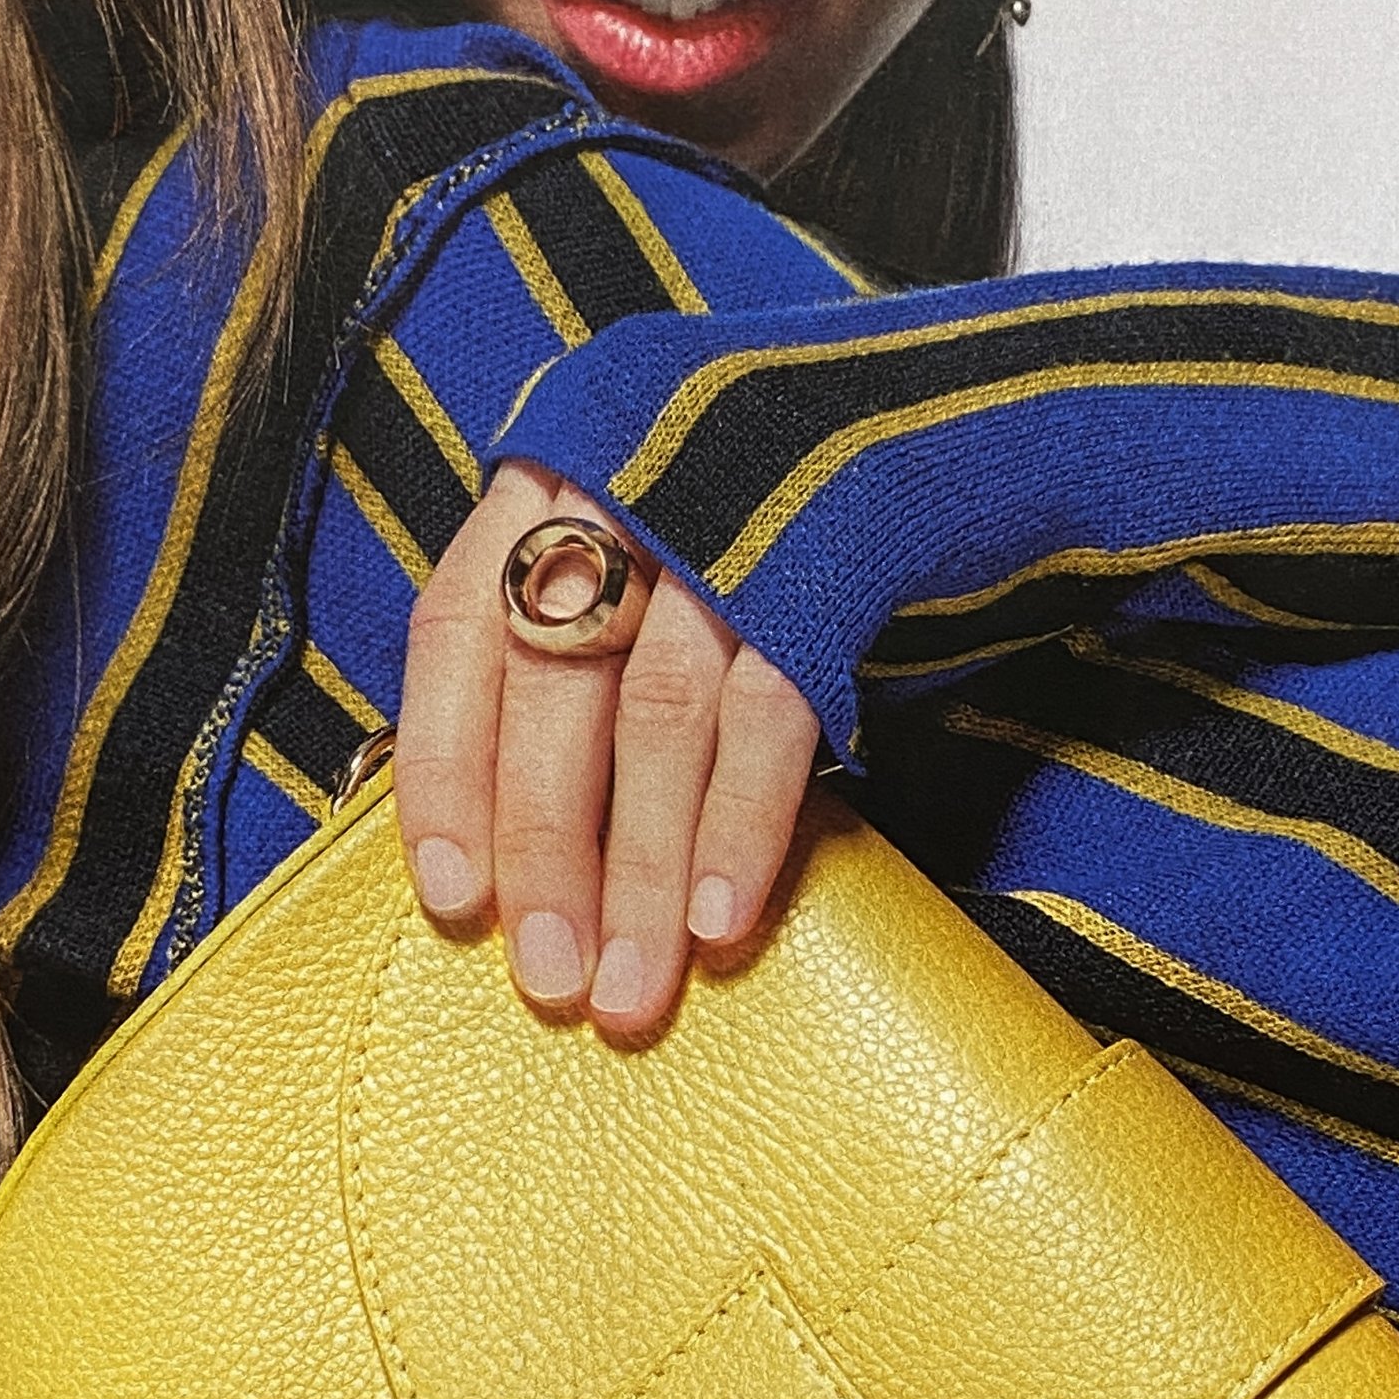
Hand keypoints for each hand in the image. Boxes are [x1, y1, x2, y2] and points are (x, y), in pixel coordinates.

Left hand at [395, 459, 821, 1035]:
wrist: (957, 413)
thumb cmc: (771, 508)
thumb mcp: (647, 531)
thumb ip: (576, 634)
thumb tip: (511, 830)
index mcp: (555, 471)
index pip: (456, 627)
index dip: (441, 767)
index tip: (451, 897)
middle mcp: (627, 484)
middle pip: (552, 688)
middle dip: (544, 851)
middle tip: (551, 979)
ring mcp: (732, 521)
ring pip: (657, 717)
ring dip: (638, 869)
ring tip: (633, 985)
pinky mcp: (835, 560)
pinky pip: (772, 714)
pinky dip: (741, 824)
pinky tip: (720, 919)